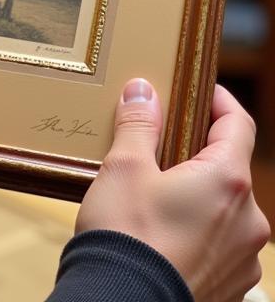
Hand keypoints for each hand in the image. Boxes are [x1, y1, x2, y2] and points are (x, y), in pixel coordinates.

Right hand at [76, 79, 268, 301]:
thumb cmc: (126, 234)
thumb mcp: (123, 167)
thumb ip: (139, 124)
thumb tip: (144, 91)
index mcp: (229, 181)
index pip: (239, 124)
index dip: (219, 101)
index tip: (198, 91)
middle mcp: (249, 220)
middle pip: (230, 169)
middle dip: (197, 154)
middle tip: (160, 145)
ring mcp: (244, 258)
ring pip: (226, 210)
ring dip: (199, 196)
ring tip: (155, 195)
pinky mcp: (231, 287)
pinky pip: (220, 245)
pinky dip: (198, 232)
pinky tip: (163, 233)